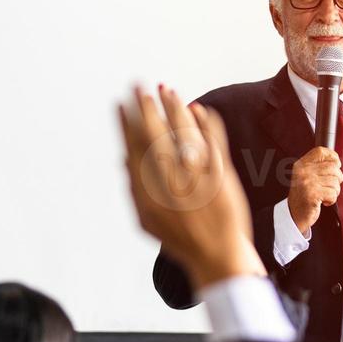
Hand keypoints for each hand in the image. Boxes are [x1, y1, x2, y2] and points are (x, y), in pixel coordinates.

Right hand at [118, 85, 264, 288]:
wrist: (216, 254)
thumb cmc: (179, 237)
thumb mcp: (147, 219)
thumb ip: (135, 189)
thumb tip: (125, 158)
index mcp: (149, 193)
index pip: (134, 149)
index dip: (126, 123)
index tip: (121, 103)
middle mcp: (171, 184)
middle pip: (155, 136)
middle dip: (145, 108)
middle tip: (139, 86)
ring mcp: (197, 179)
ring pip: (183, 134)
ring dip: (173, 108)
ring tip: (166, 90)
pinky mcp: (221, 177)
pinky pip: (212, 142)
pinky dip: (206, 123)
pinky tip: (198, 109)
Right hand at [287, 146, 342, 235]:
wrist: (294, 215)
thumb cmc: (303, 197)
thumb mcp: (306, 177)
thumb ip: (317, 167)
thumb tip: (336, 161)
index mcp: (301, 165)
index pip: (320, 151)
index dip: (332, 156)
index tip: (336, 164)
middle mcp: (303, 172)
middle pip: (333, 167)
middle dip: (337, 179)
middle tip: (329, 186)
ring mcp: (307, 183)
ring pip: (335, 181)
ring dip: (334, 191)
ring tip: (324, 195)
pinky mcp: (312, 194)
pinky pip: (333, 193)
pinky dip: (332, 199)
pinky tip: (323, 201)